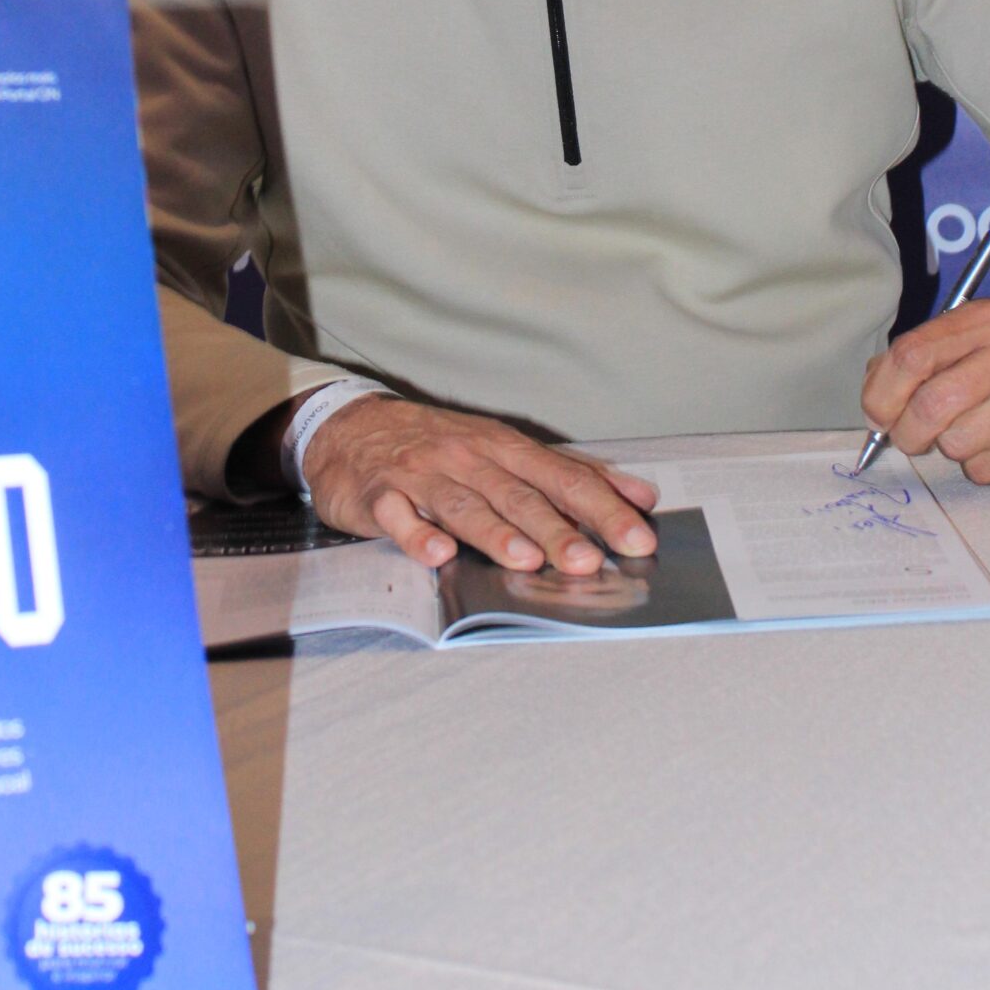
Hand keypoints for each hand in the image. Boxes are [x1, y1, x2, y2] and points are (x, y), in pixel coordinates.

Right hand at [300, 396, 658, 573]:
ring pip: (465, 506)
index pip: (564, 478)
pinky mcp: (380, 496)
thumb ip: (569, 474)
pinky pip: (399, 518)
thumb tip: (639, 496)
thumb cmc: (440, 446)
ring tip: (526, 560)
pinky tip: (438, 554)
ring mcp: (423, 476)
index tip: (639, 538)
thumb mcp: (505, 449)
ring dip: (496, 533)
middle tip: (590, 561)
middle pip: (520, 496)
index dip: (603, 508)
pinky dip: (418, 535)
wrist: (350, 428)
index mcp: (505, 448)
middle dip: (557, 529)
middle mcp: (469, 458)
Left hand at [860, 302, 989, 484]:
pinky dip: (981, 468)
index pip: (911, 354)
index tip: (877, 415)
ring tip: (976, 435)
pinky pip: (988, 469)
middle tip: (913, 439)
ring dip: (953, 449)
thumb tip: (875, 397)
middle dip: (908, 433)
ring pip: (957, 442)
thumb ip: (925, 358)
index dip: (881, 392)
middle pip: (931, 403)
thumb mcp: (981, 342)